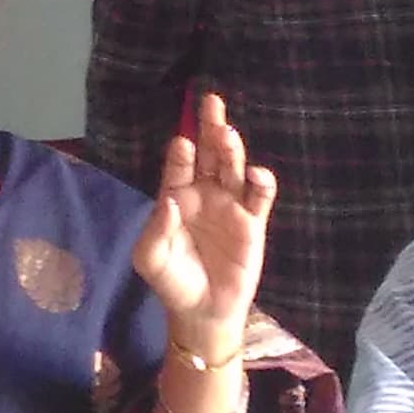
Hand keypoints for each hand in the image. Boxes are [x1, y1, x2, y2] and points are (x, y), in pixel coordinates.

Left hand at [134, 92, 275, 345]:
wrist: (202, 312)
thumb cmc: (172, 282)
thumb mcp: (151, 258)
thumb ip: (156, 230)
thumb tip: (170, 201)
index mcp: (176, 197)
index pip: (178, 166)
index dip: (181, 152)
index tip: (182, 141)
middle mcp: (205, 194)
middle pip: (209, 153)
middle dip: (209, 127)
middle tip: (210, 101)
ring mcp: (230, 206)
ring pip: (234, 168)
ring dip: (233, 149)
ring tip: (227, 133)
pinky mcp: (252, 223)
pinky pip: (259, 197)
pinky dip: (261, 183)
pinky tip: (256, 174)